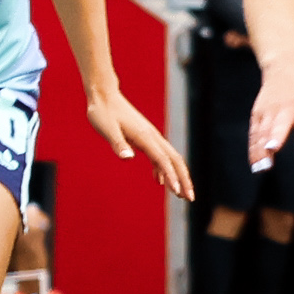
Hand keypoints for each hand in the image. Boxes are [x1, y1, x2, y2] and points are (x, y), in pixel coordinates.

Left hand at [84, 79, 191, 201]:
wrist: (103, 95)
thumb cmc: (102, 112)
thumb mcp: (107, 129)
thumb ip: (118, 143)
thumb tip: (127, 158)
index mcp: (145, 136)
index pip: (163, 160)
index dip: (172, 177)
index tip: (177, 193)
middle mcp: (152, 136)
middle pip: (175, 160)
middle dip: (184, 179)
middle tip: (190, 199)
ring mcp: (150, 136)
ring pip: (169, 158)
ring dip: (177, 176)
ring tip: (180, 194)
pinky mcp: (144, 137)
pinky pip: (159, 155)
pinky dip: (163, 169)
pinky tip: (160, 181)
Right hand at [249, 59, 293, 171]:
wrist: (284, 65)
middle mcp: (286, 107)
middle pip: (280, 124)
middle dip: (274, 137)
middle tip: (272, 150)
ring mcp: (270, 110)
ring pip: (263, 131)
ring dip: (260, 148)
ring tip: (261, 167)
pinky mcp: (258, 113)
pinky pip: (254, 132)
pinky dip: (253, 148)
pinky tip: (255, 164)